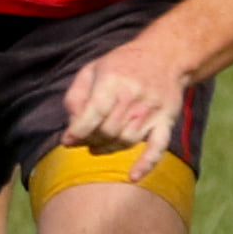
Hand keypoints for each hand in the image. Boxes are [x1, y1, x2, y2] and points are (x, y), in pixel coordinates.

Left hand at [60, 35, 191, 180]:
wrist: (164, 57)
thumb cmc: (121, 65)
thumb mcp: (91, 70)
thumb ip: (76, 96)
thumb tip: (71, 126)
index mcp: (113, 81)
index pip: (93, 113)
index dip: (78, 131)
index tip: (67, 141)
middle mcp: (133, 97)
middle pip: (108, 131)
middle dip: (91, 140)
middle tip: (84, 140)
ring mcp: (151, 111)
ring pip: (125, 141)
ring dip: (108, 148)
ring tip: (98, 145)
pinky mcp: (166, 121)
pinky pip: (158, 147)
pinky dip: (146, 164)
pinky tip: (132, 176)